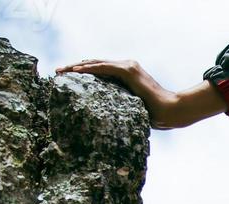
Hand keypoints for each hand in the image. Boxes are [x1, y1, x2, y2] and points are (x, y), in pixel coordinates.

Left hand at [56, 59, 185, 128]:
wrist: (170, 111)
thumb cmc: (156, 114)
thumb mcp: (132, 106)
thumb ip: (120, 103)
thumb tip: (107, 115)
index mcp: (128, 74)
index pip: (101, 69)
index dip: (83, 72)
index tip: (67, 77)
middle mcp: (127, 66)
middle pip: (95, 63)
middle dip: (75, 67)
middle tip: (58, 71)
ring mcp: (128, 67)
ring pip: (96, 63)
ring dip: (77, 66)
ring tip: (62, 70)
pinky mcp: (128, 71)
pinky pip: (103, 68)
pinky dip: (89, 69)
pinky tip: (75, 71)